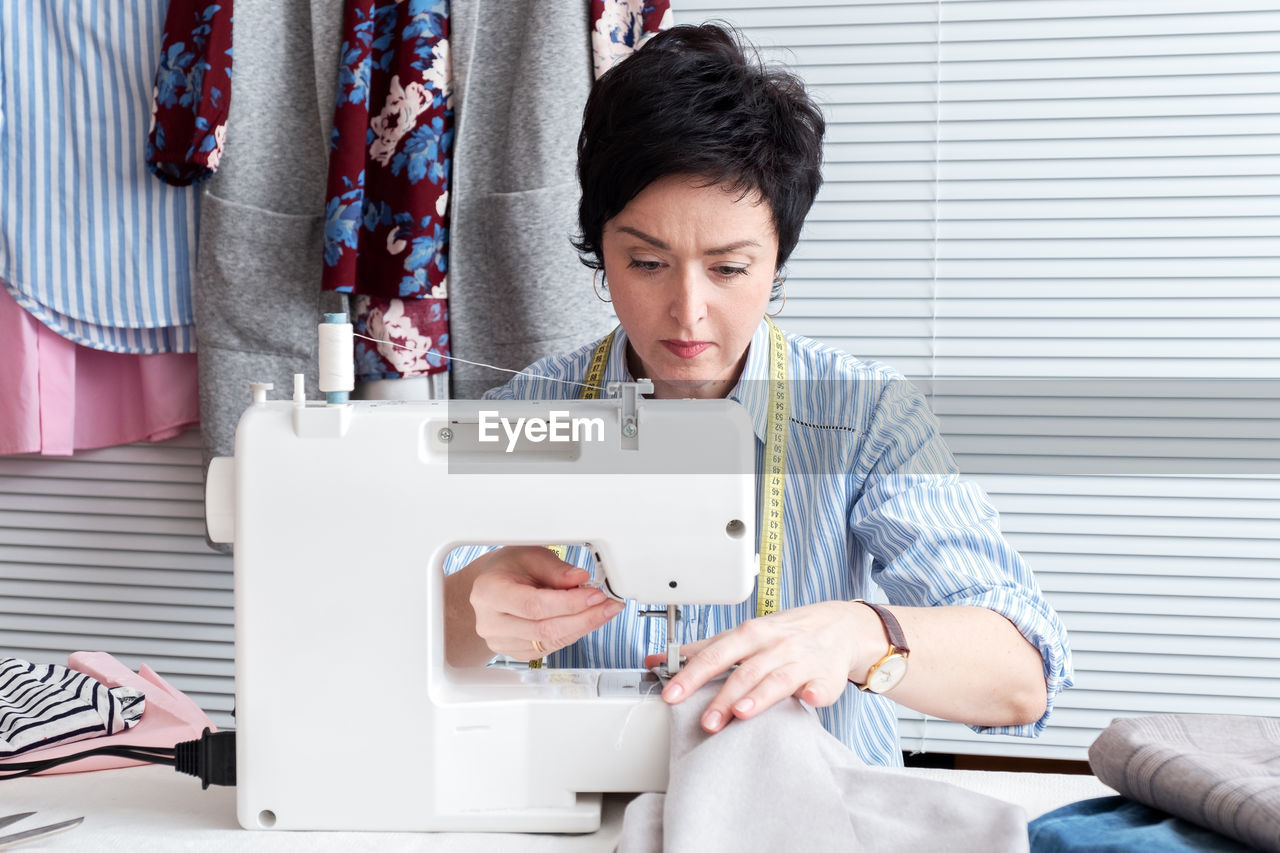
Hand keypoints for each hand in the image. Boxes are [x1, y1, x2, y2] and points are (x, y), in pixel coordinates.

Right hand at [468, 546, 624, 660]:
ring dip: (582, 626)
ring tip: (604, 611)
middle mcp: (490, 622)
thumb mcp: (531, 555)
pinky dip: (572, 633)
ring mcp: (501, 642)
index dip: (569, 603)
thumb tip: (581, 580)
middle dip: (584, 618)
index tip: (596, 595)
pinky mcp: (515, 652)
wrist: (491, 584)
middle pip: (544, 629)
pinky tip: (587, 620)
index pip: (534, 605)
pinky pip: (550, 647)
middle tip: (609, 606)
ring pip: (550, 641)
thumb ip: (557, 569)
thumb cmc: (509, 567)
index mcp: (489, 593)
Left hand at [642, 601, 867, 733]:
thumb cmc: (783, 634)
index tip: (671, 694)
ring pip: (778, 679)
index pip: (715, 654)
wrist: (839, 626)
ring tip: (741, 713)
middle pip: (744, 670)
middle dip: (723, 696)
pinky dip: (816, 692)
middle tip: (705, 722)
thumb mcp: (743, 635)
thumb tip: (658, 661)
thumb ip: (703, 650)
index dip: (692, 674)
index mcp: (750, 634)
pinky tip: (810, 699)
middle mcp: (774, 645)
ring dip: (760, 695)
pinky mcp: (827, 677)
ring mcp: (801, 661)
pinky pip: (822, 685)